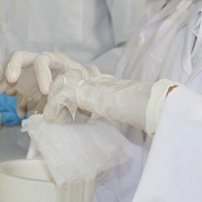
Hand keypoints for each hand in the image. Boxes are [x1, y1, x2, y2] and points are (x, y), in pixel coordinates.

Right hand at [0, 51, 98, 115]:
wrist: (75, 84)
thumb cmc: (78, 81)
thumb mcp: (80, 82)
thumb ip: (70, 91)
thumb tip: (58, 106)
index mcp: (54, 58)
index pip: (43, 60)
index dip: (42, 74)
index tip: (46, 92)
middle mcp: (37, 60)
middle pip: (21, 55)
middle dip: (14, 65)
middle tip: (11, 79)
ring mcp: (26, 68)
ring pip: (10, 64)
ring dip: (2, 70)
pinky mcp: (20, 79)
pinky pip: (6, 78)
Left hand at [44, 74, 177, 134]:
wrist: (148, 105)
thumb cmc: (140, 110)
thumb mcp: (118, 109)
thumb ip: (106, 111)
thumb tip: (99, 124)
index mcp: (102, 82)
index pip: (77, 80)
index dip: (67, 95)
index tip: (69, 115)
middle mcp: (94, 78)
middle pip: (64, 78)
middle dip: (55, 96)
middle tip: (60, 118)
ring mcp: (89, 82)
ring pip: (59, 83)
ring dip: (53, 103)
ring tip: (58, 121)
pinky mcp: (86, 91)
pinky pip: (61, 95)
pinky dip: (54, 108)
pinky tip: (54, 120)